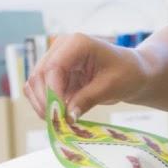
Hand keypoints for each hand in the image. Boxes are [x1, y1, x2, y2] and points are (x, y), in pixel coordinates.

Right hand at [24, 33, 147, 119]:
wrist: (132, 72)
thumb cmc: (127, 73)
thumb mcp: (111, 87)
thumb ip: (87, 99)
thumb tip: (67, 117)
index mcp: (77, 43)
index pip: (54, 67)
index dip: (53, 93)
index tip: (60, 115)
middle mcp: (61, 48)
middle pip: (39, 75)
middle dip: (45, 101)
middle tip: (57, 124)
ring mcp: (56, 60)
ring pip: (35, 83)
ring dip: (42, 105)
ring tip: (58, 123)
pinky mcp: (55, 74)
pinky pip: (40, 90)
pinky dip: (45, 105)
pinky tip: (58, 117)